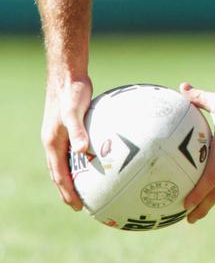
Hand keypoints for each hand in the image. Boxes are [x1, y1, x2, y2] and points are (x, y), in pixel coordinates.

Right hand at [41, 75, 92, 209]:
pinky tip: (96, 158)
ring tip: (86, 188)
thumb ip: (77, 131)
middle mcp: (54, 141)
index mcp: (52, 143)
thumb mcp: (73, 111)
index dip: (67, 192)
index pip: (59, 175)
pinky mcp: (70, 125)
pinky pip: (75, 147)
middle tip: (81, 205)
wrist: (67, 73)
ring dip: (73, 176)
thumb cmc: (71, 91)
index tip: (78, 206)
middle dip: (68, 190)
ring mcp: (61, 133)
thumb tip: (82, 150)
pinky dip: (82, 158)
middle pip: (59, 173)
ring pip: (66, 161)